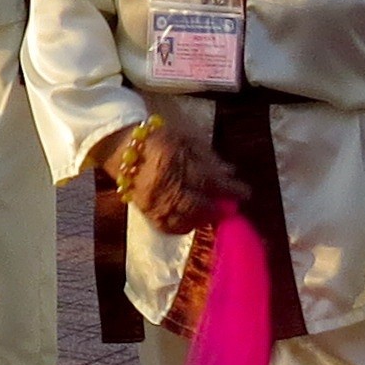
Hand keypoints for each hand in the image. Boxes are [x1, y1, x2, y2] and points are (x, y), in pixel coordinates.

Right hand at [121, 116, 235, 235]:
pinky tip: (194, 221)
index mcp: (174, 162)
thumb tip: (230, 172)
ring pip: (183, 221)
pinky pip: (168, 227)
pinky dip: (184, 226)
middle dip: (218, 209)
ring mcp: (153, 203)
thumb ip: (208, 156)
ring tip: (214, 214)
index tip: (245, 193)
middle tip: (232, 208)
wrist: (119, 145)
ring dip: (203, 219)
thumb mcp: (185, 138)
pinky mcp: (146, 212)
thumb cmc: (157, 137)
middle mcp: (163, 187)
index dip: (229, 189)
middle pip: (197, 206)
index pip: (208, 181)